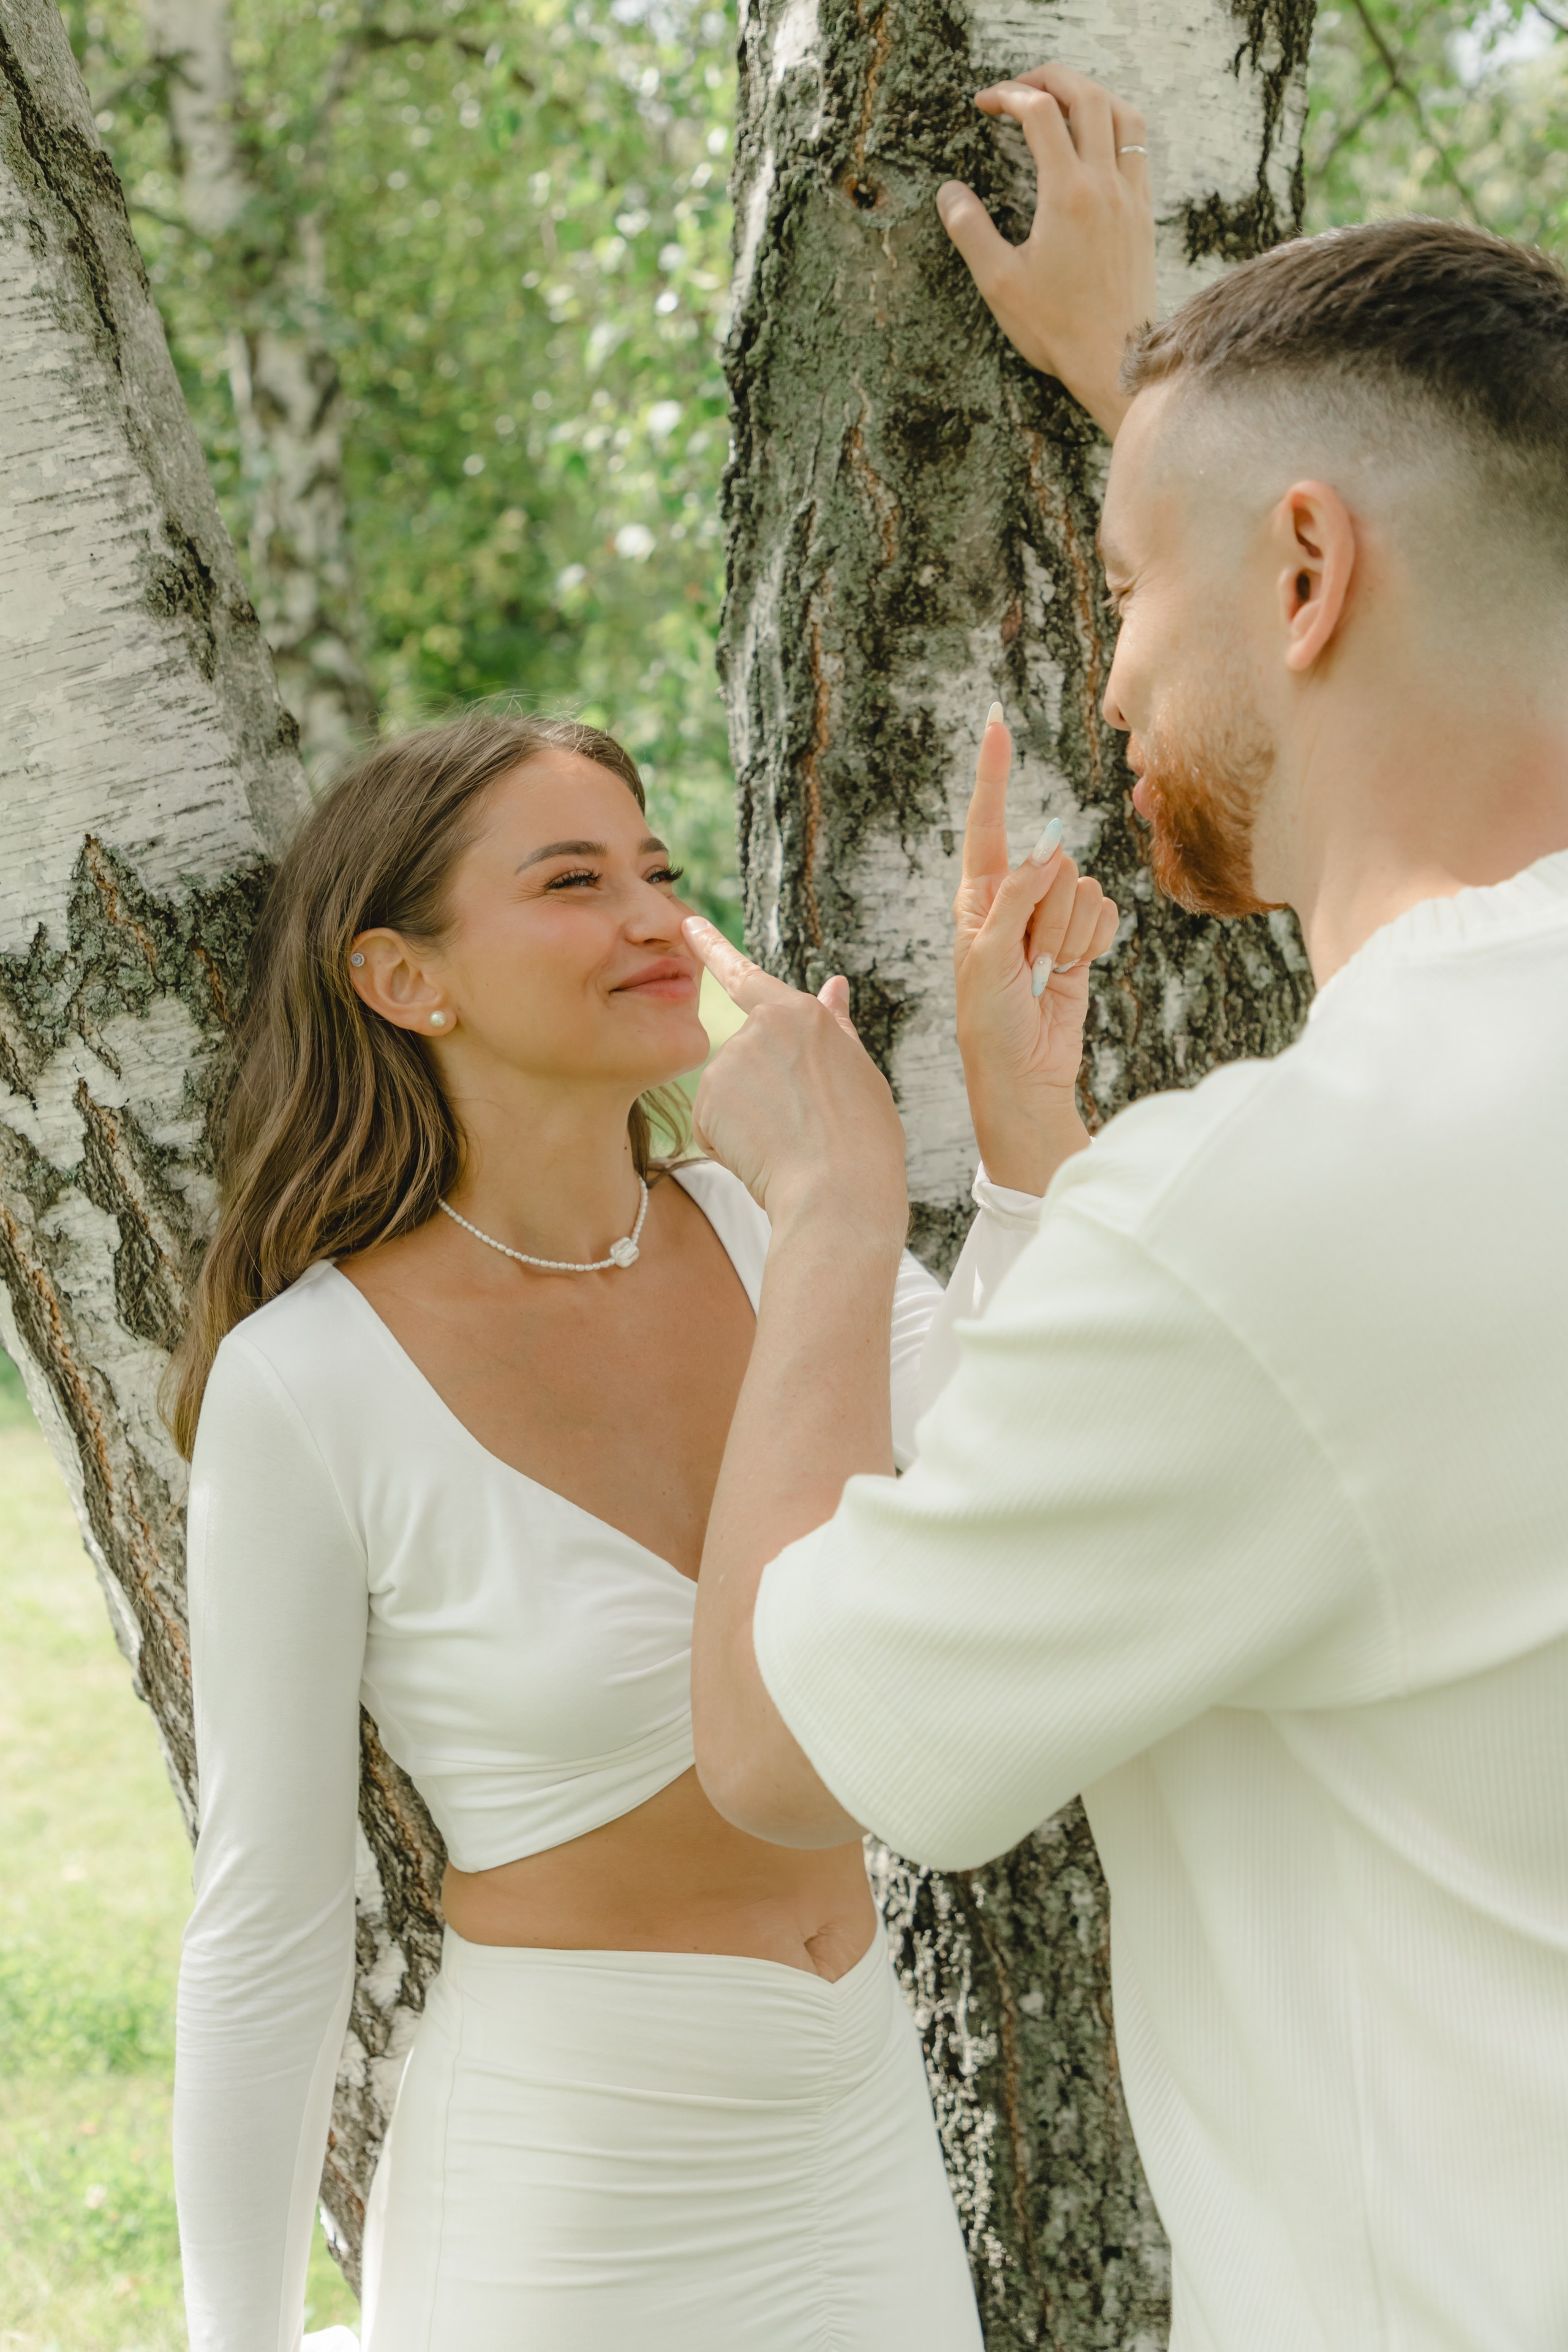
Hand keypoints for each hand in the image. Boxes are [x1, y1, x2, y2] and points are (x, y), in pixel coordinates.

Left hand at [682, 919, 908, 1249]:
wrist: (839, 1191)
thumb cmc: (863, 1139)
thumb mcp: (861, 1073)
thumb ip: (835, 1028)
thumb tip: (833, 986)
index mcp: (802, 1015)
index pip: (747, 976)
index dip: (713, 949)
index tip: (686, 924)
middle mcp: (760, 1027)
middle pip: (746, 1059)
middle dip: (761, 1093)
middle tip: (801, 1125)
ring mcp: (729, 1061)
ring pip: (729, 1095)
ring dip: (748, 1120)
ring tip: (788, 1143)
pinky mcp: (708, 1099)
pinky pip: (713, 1126)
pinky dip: (731, 1145)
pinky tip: (764, 1156)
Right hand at [937, 63, 1155, 438]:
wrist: (1117, 361)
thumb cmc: (1057, 329)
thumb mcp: (999, 283)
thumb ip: (970, 231)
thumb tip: (949, 192)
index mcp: (1068, 194)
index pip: (1040, 113)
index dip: (1008, 95)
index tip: (984, 104)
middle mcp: (1105, 185)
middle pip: (1087, 96)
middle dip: (1049, 78)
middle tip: (1018, 88)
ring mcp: (1130, 197)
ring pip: (1121, 114)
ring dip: (1089, 94)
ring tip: (1058, 103)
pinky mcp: (1142, 214)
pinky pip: (1137, 148)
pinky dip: (1113, 126)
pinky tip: (1091, 143)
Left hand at [954, 706, 1119, 1193]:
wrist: (1025, 1074)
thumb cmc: (990, 1022)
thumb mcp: (987, 959)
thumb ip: (1016, 898)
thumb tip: (1049, 849)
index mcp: (976, 897)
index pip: (988, 823)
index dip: (993, 773)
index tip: (996, 720)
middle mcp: (1014, 898)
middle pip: (1054, 865)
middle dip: (1048, 915)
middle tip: (1027, 962)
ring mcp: (1050, 918)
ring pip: (1083, 890)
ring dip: (1069, 937)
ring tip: (1043, 973)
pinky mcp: (1082, 939)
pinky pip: (1105, 915)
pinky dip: (1094, 944)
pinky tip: (1072, 971)